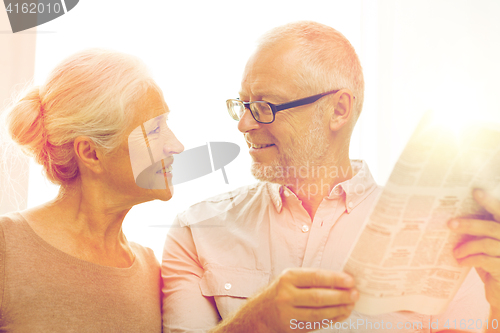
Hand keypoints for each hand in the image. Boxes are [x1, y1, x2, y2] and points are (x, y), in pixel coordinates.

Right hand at [256, 268, 357, 332]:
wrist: (259, 313)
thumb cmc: (280, 292)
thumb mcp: (289, 279)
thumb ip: (310, 279)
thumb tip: (340, 281)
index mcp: (288, 278)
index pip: (315, 277)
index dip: (335, 279)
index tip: (350, 281)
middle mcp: (286, 295)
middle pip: (318, 297)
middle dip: (340, 296)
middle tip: (355, 295)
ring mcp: (288, 313)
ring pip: (319, 313)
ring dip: (338, 310)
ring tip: (350, 306)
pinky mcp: (292, 327)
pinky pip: (316, 324)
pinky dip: (331, 320)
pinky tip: (341, 315)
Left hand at [448, 189, 499, 310]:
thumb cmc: (493, 264)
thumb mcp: (487, 245)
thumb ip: (480, 233)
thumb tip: (455, 219)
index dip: (490, 201)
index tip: (476, 191)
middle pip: (493, 227)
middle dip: (470, 224)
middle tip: (450, 224)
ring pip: (487, 243)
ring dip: (466, 246)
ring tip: (454, 252)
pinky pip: (485, 260)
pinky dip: (470, 259)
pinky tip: (460, 261)